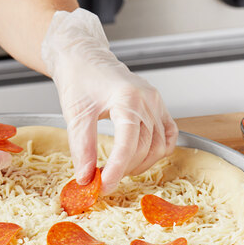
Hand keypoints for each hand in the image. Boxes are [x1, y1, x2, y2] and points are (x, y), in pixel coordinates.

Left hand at [41, 9, 177, 194]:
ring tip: (117, 168)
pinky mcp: (158, 106)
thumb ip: (82, 148)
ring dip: (139, 164)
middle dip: (123, 169)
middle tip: (102, 179)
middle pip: (144, 149)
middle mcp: (147, 100)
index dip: (116, 170)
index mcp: (127, 98)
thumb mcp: (75, 114)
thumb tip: (86, 178)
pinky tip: (138, 158)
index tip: (103, 187)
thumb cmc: (78, 79)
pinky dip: (157, 152)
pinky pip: (168, 136)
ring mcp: (156, 102)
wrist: (84, 57)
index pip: (128, 145)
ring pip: (159, 147)